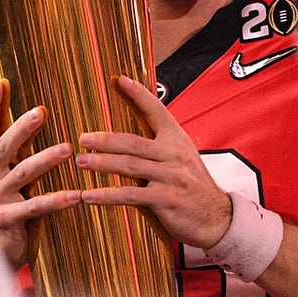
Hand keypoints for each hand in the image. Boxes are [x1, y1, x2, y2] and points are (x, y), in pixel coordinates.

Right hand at [0, 79, 80, 265]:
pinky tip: (76, 195)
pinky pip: (34, 207)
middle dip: (22, 127)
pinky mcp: (6, 219)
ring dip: (45, 160)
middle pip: (4, 146)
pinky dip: (56, 200)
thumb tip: (31, 115)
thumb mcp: (6, 175)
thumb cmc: (6, 205)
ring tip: (68, 149)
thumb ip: (15, 151)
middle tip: (41, 111)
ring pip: (22, 174)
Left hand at [76, 76, 230, 248]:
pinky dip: (107, 195)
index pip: (157, 111)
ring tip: (80, 162)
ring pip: (130, 166)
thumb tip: (129, 136)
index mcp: (177, 140)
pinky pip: (131, 195)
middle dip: (106, 140)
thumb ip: (159, 146)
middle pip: (134, 142)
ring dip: (101, 164)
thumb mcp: (182, 157)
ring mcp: (171, 176)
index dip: (139, 95)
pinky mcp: (166, 199)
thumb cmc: (192, 186)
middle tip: (83, 139)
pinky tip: (90, 195)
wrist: (217, 216)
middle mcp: (174, 154)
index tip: (120, 80)